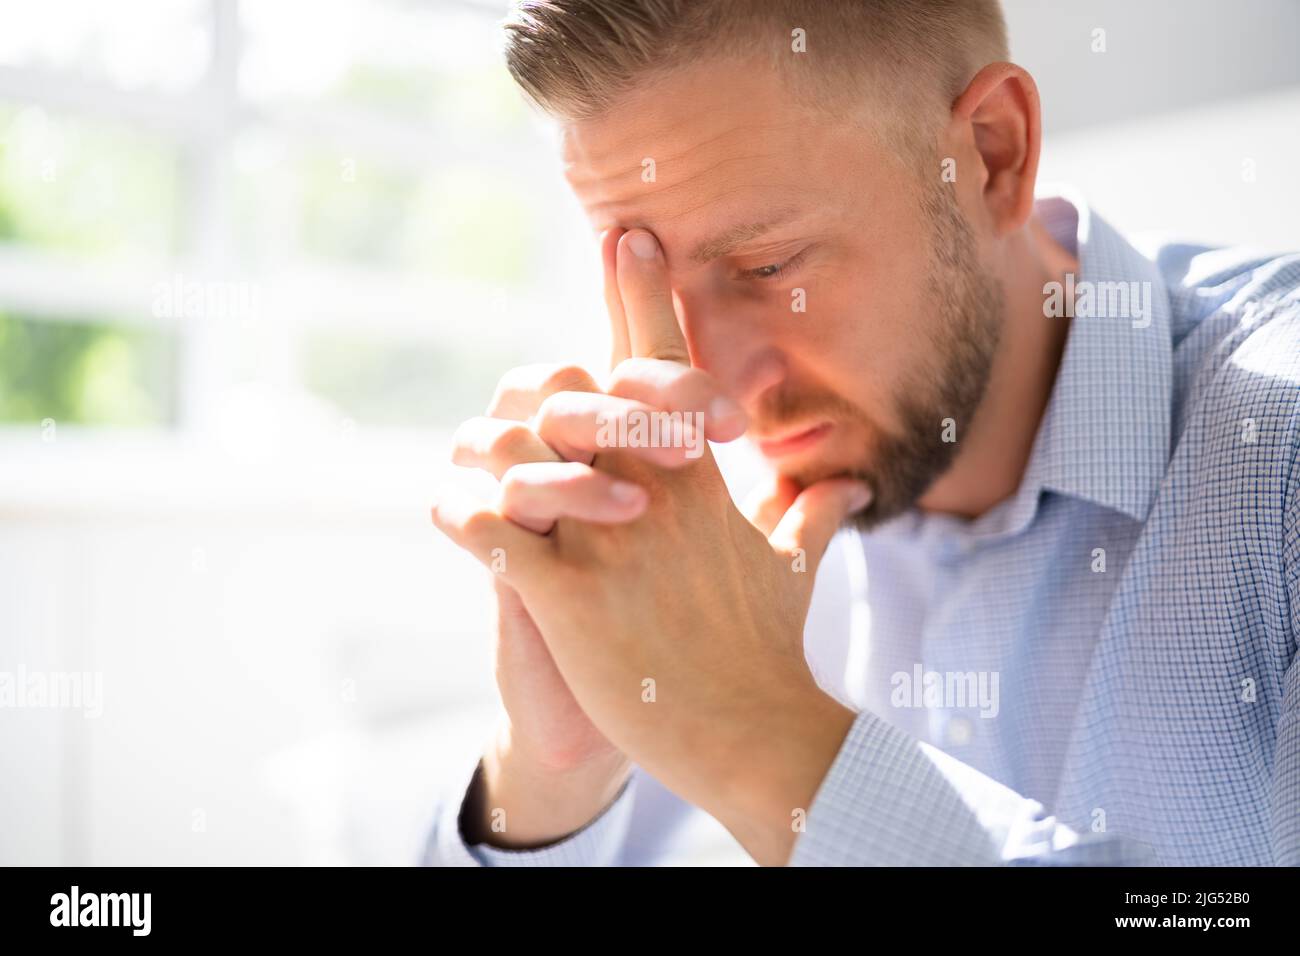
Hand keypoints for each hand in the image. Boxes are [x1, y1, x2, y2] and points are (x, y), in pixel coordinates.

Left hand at [435, 229, 870, 863]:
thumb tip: (857, 485)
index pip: (670, 369)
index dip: (645, 298)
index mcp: (702, 481)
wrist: (756, 734)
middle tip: (520, 367)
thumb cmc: (768, 649)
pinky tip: (451, 512)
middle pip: (588, 390)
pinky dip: (461, 515)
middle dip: (553, 366)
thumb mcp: (794, 569)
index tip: (626, 238)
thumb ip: (812, 514)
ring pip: (522, 452)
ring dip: (491, 447)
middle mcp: (655, 495)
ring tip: (470, 458)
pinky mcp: (569, 600)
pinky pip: (491, 533)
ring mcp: (610, 544)